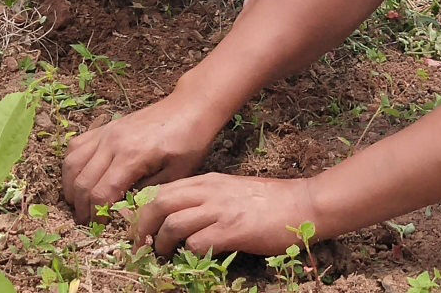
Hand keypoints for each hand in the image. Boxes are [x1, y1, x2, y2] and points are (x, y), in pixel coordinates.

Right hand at [62, 94, 221, 223]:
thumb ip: (149, 194)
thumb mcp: (178, 174)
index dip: (97, 216)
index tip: (102, 229)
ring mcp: (106, 132)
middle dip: (82, 208)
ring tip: (82, 205)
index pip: (101, 193)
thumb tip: (124, 213)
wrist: (190, 107)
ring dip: (72, 188)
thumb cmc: (189, 141)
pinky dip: (72, 166)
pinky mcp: (105, 127)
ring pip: (72, 164)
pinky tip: (81, 178)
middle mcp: (112, 142)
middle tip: (90, 224)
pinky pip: (76, 146)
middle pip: (82, 182)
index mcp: (132, 155)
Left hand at [132, 173, 319, 256]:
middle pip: (159, 202)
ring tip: (162, 256)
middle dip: (141, 226)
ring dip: (161, 243)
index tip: (137, 228)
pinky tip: (193, 259)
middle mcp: (209, 190)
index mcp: (207, 181)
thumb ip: (205, 198)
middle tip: (138, 246)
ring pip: (173, 223)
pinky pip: (198, 242)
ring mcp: (221, 209)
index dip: (143, 210)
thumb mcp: (230, 190)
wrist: (304, 203)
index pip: (162, 189)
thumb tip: (178, 217)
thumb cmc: (269, 200)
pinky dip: (189, 253)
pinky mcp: (234, 229)